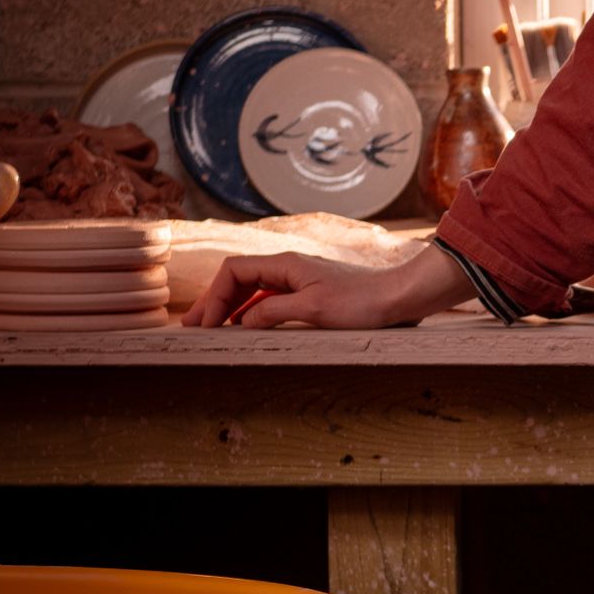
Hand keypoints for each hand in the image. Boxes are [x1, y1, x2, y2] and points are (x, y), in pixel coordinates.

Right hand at [182, 243, 470, 330]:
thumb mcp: (314, 310)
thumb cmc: (363, 302)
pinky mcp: (311, 294)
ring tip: (211, 329)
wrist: (400, 298)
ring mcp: (299, 280)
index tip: (204, 324)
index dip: (213, 296)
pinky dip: (251, 312)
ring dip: (229, 307)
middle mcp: (289, 268)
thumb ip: (273, 312)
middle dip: (214, 301)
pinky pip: (270, 299)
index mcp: (285, 264)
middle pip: (238, 279)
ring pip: (253, 289)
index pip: (233, 271)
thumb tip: (240, 321)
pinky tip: (246, 328)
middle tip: (192, 327)